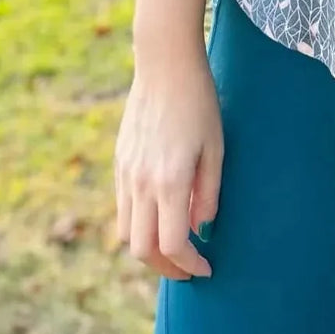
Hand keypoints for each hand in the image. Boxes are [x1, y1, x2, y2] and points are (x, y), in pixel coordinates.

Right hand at [114, 47, 221, 281]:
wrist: (164, 65)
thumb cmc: (199, 103)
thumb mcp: (215, 148)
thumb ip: (208, 193)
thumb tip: (201, 228)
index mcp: (170, 182)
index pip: (173, 245)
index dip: (189, 265)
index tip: (206, 268)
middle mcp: (141, 183)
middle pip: (142, 249)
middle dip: (166, 267)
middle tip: (189, 267)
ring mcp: (125, 173)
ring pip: (125, 233)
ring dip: (148, 248)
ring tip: (174, 246)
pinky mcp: (119, 162)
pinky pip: (122, 207)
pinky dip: (138, 223)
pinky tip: (160, 215)